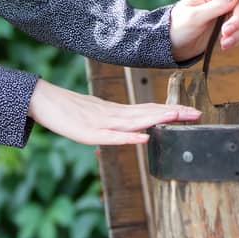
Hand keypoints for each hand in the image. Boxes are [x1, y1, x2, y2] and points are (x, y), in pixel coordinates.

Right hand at [26, 79, 201, 145]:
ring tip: (178, 118)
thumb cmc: (65, 109)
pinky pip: (112, 136)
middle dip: (173, 114)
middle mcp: (112, 115)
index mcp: (115, 112)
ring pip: (135, 121)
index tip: (191, 111)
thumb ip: (111, 121)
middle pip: (147, 113)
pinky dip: (130, 137)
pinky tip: (145, 137)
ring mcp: (101, 122)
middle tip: (198, 113)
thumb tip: (129, 127)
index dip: (170, 111)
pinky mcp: (89, 131)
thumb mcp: (93, 116)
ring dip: (157, 119)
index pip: (148, 111)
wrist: (41, 99)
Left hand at [169, 0, 238, 61]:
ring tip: (224, 44)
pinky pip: (238, 31)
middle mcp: (217, 0)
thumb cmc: (176, 28)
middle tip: (226, 34)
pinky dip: (235, 39)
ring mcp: (221, 13)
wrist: (170, 45)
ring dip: (237, 33)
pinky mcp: (222, 27)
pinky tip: (224, 46)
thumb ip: (215, 5)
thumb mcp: (194, 17)